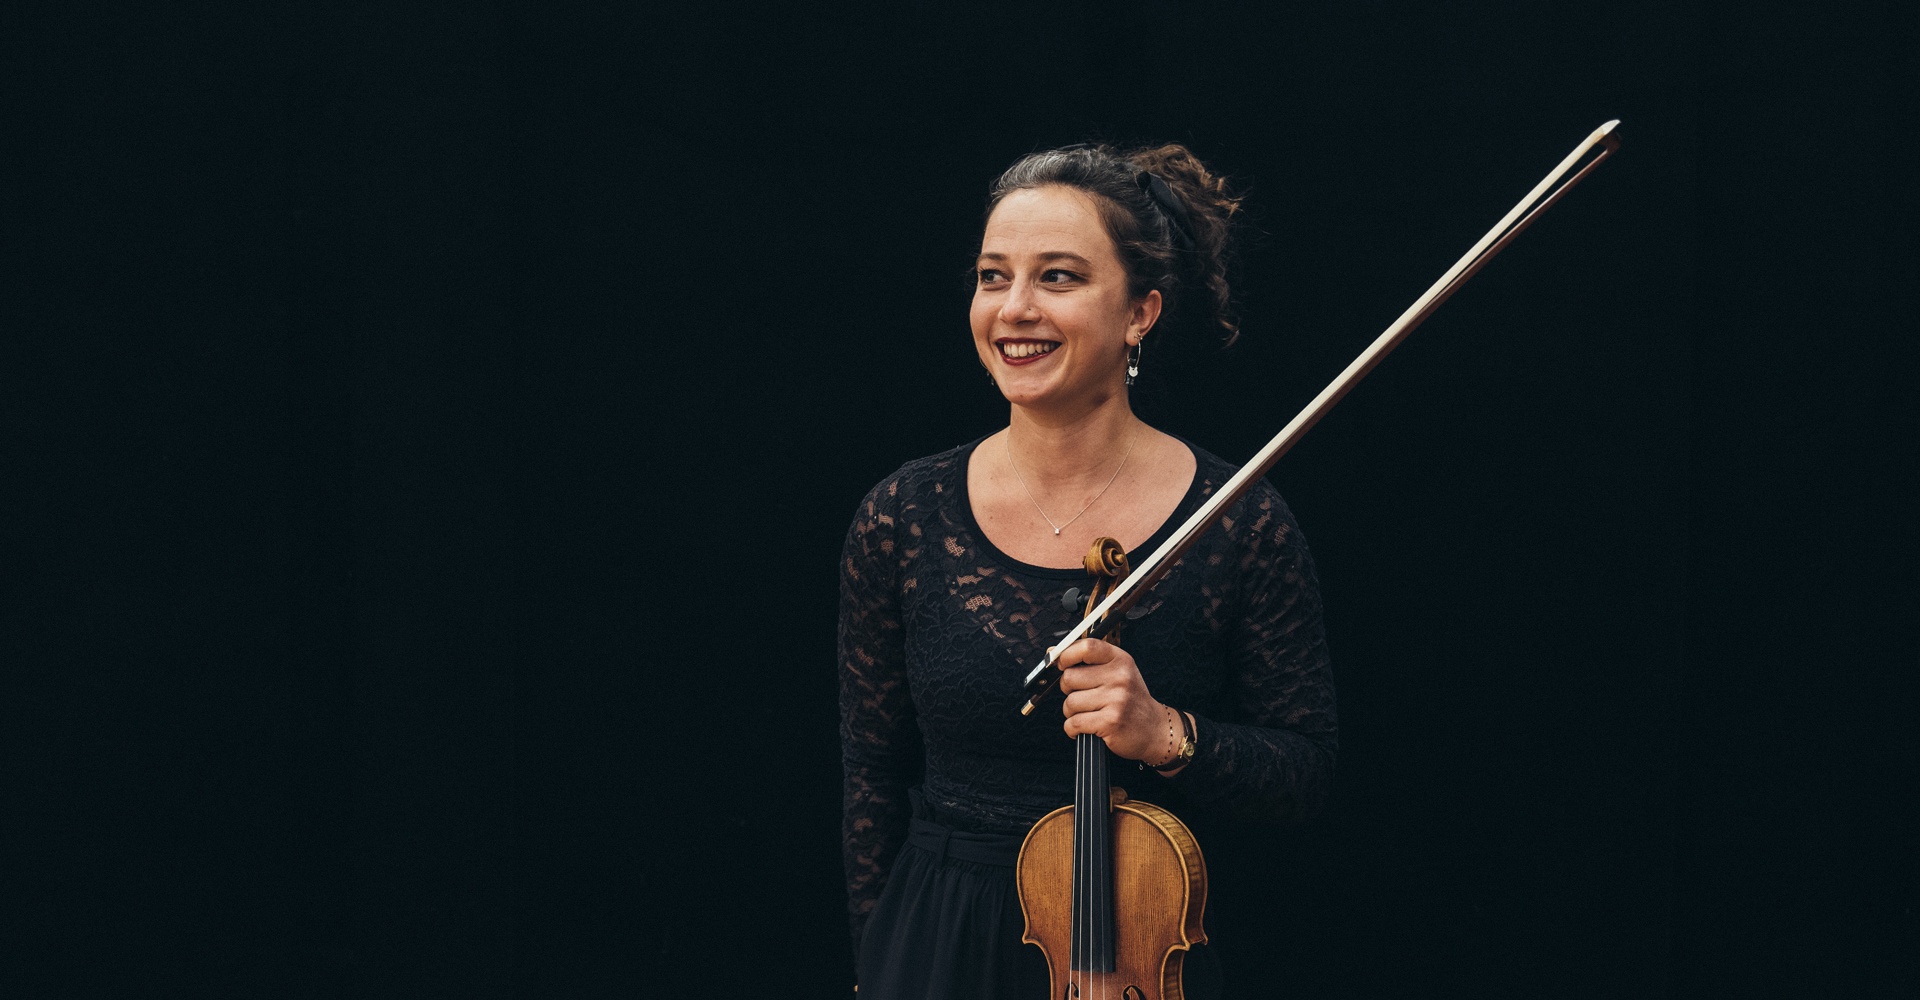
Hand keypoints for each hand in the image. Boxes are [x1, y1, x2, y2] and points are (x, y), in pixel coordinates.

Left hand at [1054, 638, 1179, 765]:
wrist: (1155, 729)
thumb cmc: (1131, 700)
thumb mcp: (1118, 673)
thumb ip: (1089, 662)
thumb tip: (1053, 652)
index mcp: (1120, 660)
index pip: (1087, 647)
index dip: (1066, 654)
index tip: (1061, 663)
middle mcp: (1120, 677)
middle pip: (1070, 678)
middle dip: (1068, 690)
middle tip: (1082, 696)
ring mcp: (1116, 699)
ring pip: (1069, 703)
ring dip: (1072, 712)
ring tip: (1088, 714)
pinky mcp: (1110, 722)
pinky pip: (1074, 723)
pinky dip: (1073, 729)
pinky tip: (1086, 727)